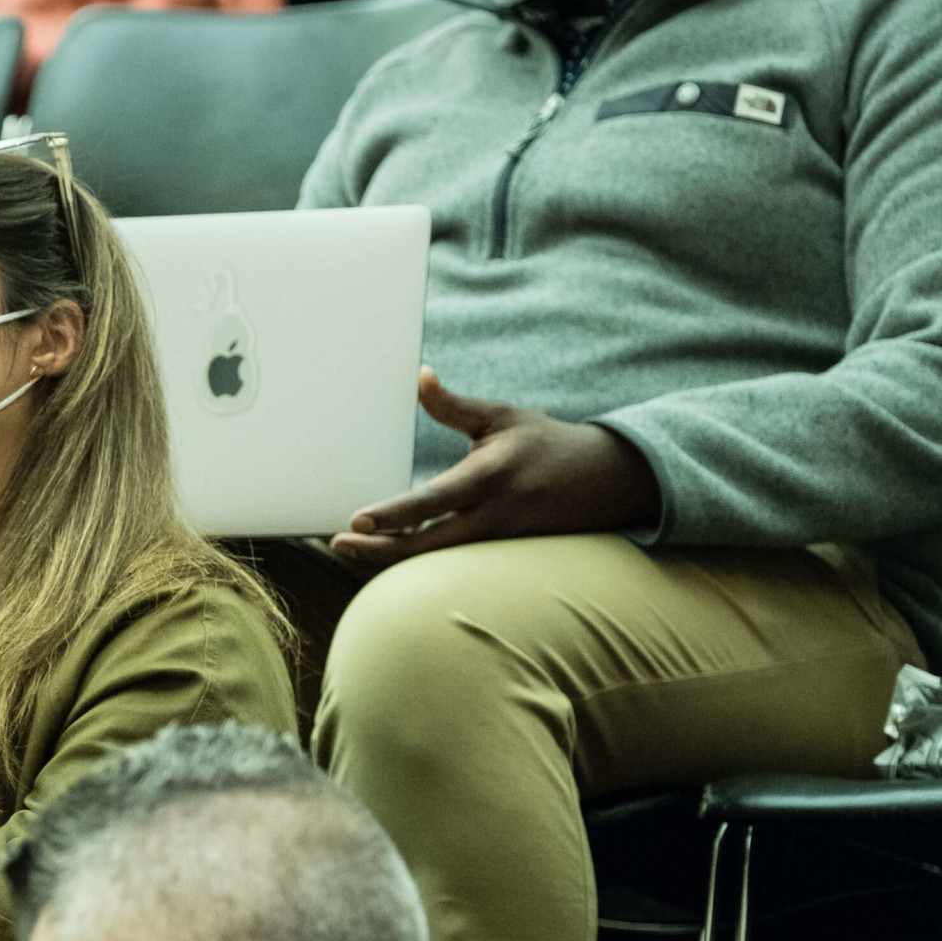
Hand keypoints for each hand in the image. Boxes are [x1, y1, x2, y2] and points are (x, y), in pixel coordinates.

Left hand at [331, 368, 661, 572]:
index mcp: (488, 477)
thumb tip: (419, 376)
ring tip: (351, 549)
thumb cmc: (543, 442)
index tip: (357, 520)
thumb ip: (453, 405)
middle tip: (339, 542)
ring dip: (391, 559)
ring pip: (435, 562)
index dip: (393, 514)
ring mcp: (496, 542)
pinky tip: (382, 555)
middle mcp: (491, 516)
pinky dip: (415, 562)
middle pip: (427, 545)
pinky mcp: (498, 556)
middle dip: (379, 549)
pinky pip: (449, 564)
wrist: (602, 482)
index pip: (432, 501)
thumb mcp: (501, 416)